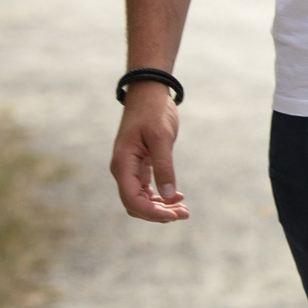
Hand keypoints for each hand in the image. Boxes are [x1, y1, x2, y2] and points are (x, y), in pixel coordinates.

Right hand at [110, 81, 188, 222]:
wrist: (149, 92)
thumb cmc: (153, 111)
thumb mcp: (162, 137)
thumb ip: (164, 165)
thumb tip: (170, 195)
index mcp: (123, 164)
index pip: (132, 199)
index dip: (151, 212)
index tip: (174, 215)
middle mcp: (123, 169)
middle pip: (136, 204)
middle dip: (158, 213)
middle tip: (185, 214)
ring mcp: (130, 168)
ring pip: (141, 199)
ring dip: (160, 207)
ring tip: (183, 210)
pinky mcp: (140, 165)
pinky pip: (146, 189)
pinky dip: (160, 196)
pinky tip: (177, 197)